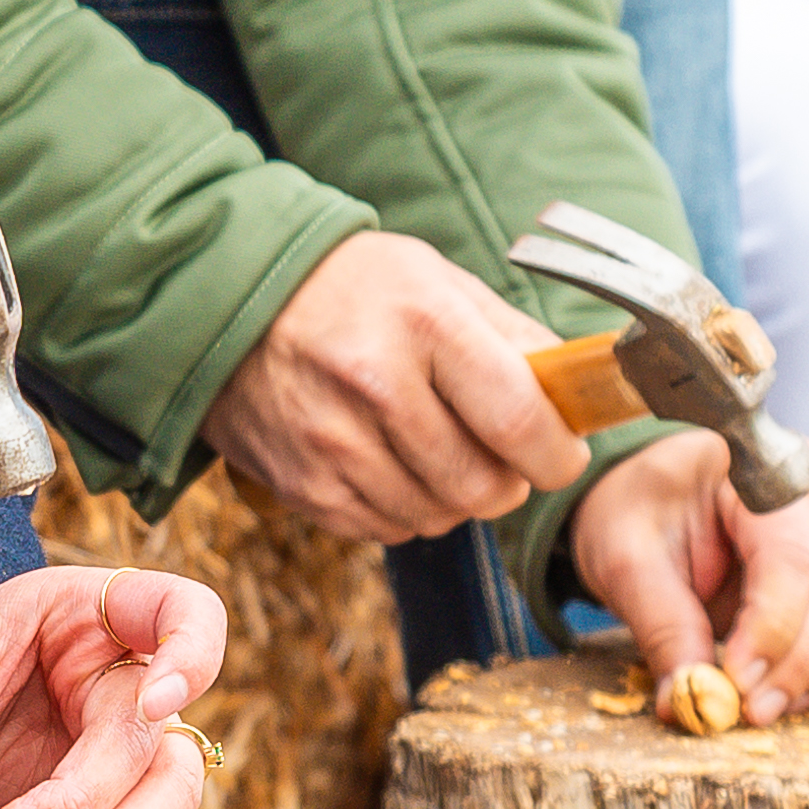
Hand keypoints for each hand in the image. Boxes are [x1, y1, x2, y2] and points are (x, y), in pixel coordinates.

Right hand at [199, 233, 592, 543]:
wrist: (228, 298)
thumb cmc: (350, 287)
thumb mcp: (437, 280)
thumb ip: (513, 336)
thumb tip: (579, 392)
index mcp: (424, 324)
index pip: (521, 422)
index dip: (559, 454)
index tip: (563, 453)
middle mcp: (375, 386)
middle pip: (483, 486)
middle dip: (509, 481)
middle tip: (500, 453)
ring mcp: (332, 443)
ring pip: (438, 517)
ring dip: (454, 497)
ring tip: (438, 450)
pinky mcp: (303, 486)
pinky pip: (387, 528)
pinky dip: (404, 507)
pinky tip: (389, 461)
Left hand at [564, 436, 808, 722]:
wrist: (660, 497)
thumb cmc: (643, 512)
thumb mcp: (629, 559)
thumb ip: (662, 625)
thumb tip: (684, 700)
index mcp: (760, 464)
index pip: (791, 553)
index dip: (773, 627)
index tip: (736, 683)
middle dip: (802, 661)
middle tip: (753, 710)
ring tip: (774, 706)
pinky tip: (798, 697)